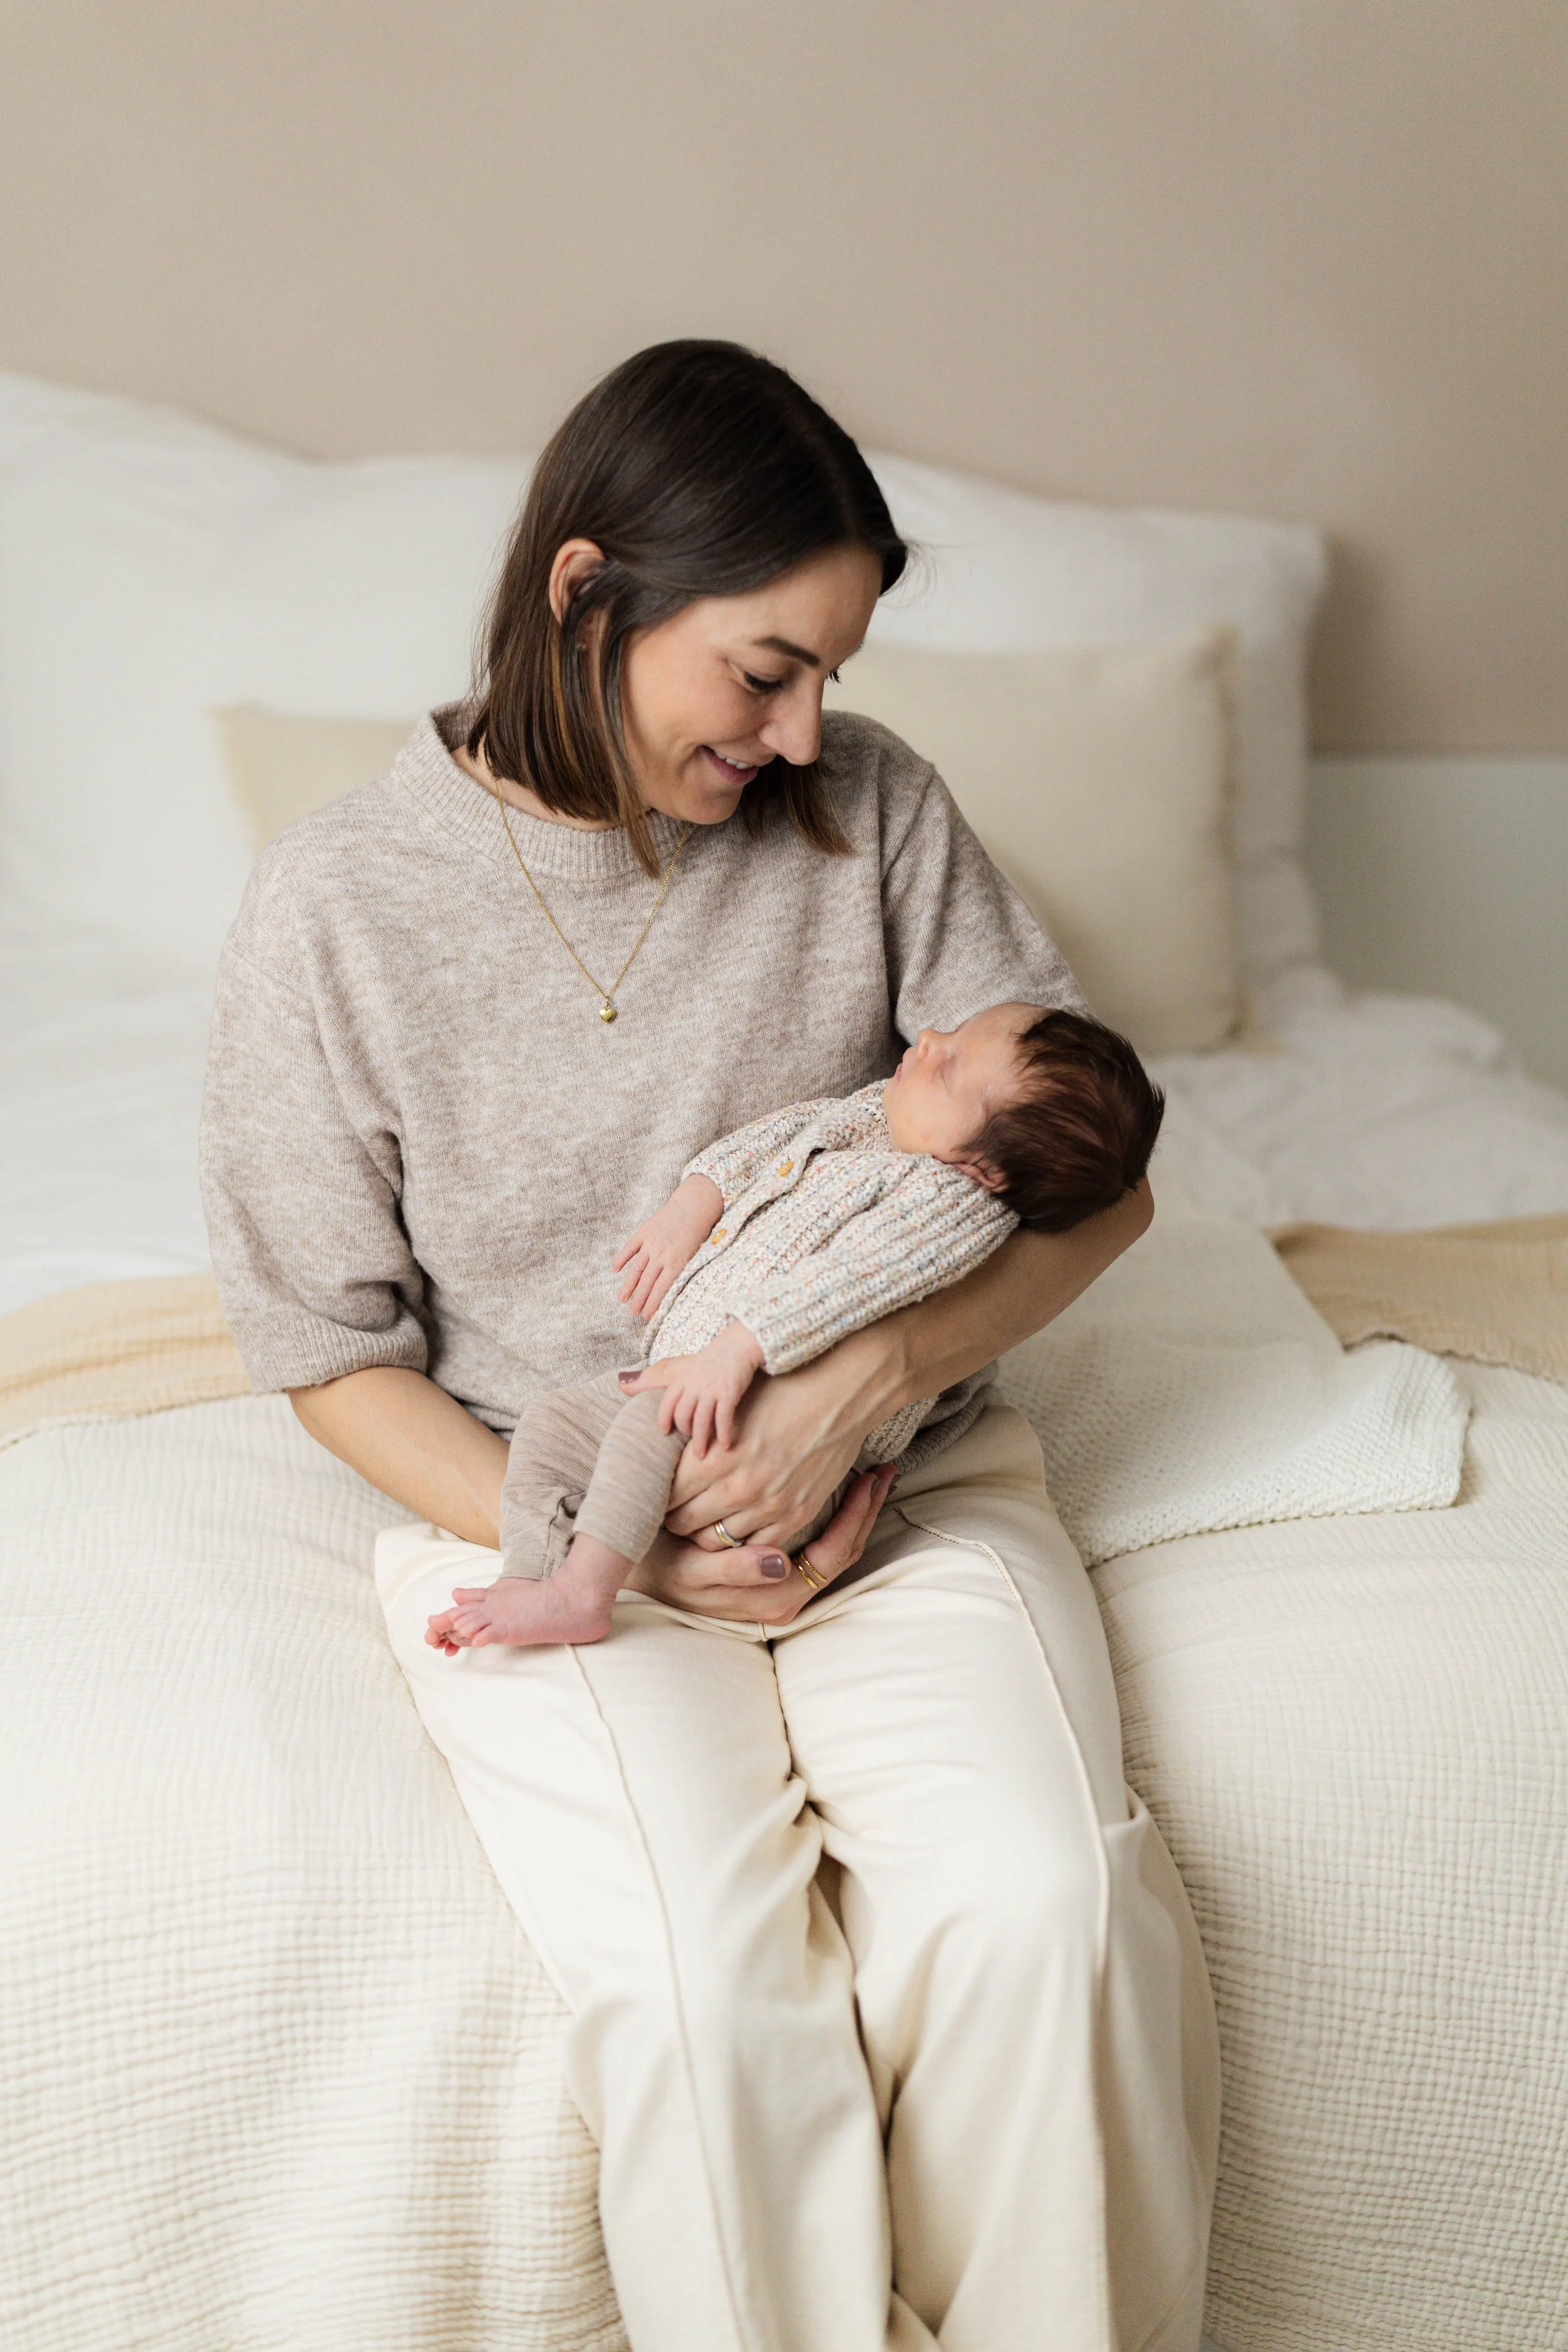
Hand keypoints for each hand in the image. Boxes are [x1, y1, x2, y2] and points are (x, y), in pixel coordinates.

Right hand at [613, 1173, 724, 1320]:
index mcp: (677, 1262)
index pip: (661, 1289)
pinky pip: (630, 1248)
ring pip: (636, 1268)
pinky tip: (615, 1269)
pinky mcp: (644, 1232)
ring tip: (622, 1299)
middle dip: (639, 1300)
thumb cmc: (698, 1232)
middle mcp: (662, 1255)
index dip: (653, 1304)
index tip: (646, 1316)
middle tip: (632, 1313)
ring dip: (628, 1285)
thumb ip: (682, 1270)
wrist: (693, 1206)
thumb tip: (669, 1288)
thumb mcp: (696, 1254)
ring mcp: (651, 1243)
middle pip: (647, 1282)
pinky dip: (622, 1258)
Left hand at [620, 1323, 895, 1553]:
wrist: (841, 1387)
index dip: (655, 1496)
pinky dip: (742, 1542)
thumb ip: (665, 1384)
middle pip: (684, 1522)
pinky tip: (737, 1526)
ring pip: (717, 1541)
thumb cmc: (776, 1380)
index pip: (664, 1496)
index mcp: (712, 1456)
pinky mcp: (797, 1515)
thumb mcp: (717, 1380)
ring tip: (703, 1519)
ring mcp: (769, 1505)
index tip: (656, 1492)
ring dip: (705, 1533)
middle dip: (675, 1518)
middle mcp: (737, 1486)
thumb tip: (621, 1382)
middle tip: (674, 1510)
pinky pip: (756, 1547)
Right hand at [626, 1466, 898, 1626]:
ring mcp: (784, 1584)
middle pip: (844, 1551)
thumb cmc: (664, 1569)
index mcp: (774, 1598)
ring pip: (836, 1547)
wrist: (637, 1573)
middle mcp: (787, 1596)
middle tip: (884, 1470)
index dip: (856, 1518)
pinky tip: (844, 1483)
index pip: (833, 1555)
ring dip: (856, 1511)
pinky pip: (819, 1543)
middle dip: (865, 1510)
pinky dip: (836, 1514)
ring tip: (874, 1474)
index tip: (872, 1480)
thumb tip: (780, 1564)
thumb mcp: (691, 1573)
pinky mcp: (777, 1571)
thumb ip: (734, 1569)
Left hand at [632, 1322, 765, 1454]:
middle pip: (683, 1415)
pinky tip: (726, 1445)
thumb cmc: (706, 1360)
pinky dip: (724, 1433)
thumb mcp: (677, 1367)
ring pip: (701, 1420)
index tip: (664, 1432)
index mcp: (679, 1379)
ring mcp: (711, 1390)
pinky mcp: (729, 1393)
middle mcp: (693, 1385)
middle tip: (689, 1443)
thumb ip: (651, 1378)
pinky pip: (724, 1418)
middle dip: (684, 1432)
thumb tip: (620, 1384)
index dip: (664, 1419)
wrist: (737, 1347)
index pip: (666, 1403)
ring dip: (701, 1440)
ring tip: (702, 1455)